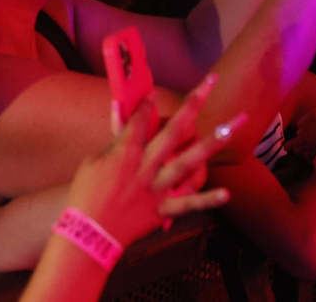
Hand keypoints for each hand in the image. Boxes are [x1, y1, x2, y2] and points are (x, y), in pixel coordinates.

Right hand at [75, 77, 236, 248]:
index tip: (155, 91)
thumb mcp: (92, 162)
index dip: (148, 103)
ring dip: (211, 144)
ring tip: (230, 128)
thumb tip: (120, 117)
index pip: (139, 119)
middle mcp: (146, 165)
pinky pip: (188, 204)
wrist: (88, 232)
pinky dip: (207, 200)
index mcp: (124, 151)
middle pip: (173, 129)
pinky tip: (227, 193)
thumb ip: (112, 141)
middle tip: (210, 83)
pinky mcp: (162, 209)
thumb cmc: (85, 194)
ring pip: (188, 161)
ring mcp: (157, 187)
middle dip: (193, 104)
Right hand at [284, 108, 315, 159]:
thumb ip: (294, 141)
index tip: (297, 130)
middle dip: (305, 138)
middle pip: (314, 130)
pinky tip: (311, 155)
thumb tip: (286, 146)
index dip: (301, 124)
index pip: (308, 117)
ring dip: (309, 145)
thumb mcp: (302, 136)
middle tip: (297, 143)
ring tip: (301, 152)